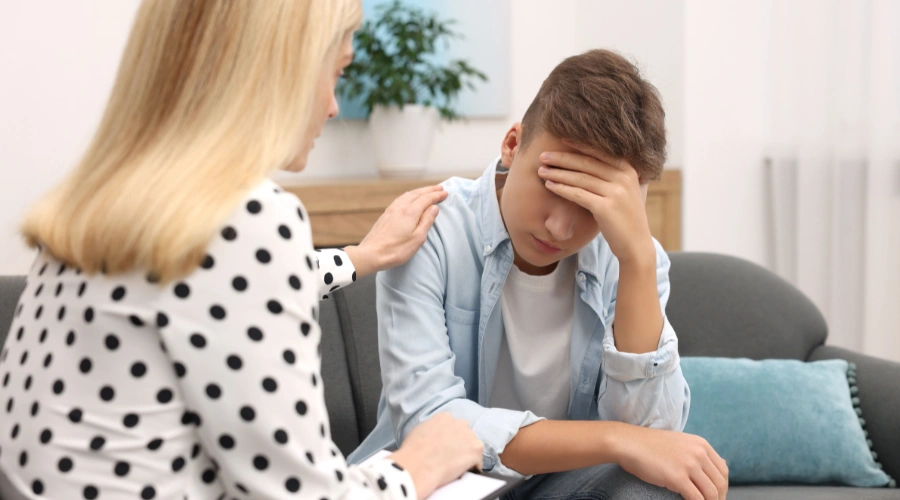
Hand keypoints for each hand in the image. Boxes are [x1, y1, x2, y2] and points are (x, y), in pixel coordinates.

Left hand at [344, 185, 447, 277]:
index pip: (426, 199)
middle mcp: (400, 207)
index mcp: (410, 212)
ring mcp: (391, 210)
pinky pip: (400, 199)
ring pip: (408, 195)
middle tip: (440, 188)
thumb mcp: (417, 238)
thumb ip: (427, 221)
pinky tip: (409, 197)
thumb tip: (434, 208)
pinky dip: (409, 195)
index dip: (437, 195)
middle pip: (417, 193)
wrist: (371, 254)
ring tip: (427, 191)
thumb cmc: (396, 250)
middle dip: (429, 190)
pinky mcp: (386, 214)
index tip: (445, 193)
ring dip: (419, 191)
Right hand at [389, 413, 483, 499]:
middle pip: (465, 434)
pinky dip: (472, 467)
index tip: (446, 446)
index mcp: (445, 417)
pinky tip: (461, 472)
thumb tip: (436, 434)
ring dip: (467, 455)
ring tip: (455, 466)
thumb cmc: (413, 451)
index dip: (450, 438)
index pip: (453, 425)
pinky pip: (478, 461)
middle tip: (451, 456)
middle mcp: (459, 423)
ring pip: (473, 446)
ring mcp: (469, 436)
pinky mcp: (476, 450)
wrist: (417, 465)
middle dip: (461, 444)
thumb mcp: (420, 430)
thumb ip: (433, 428)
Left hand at [537, 141, 653, 264]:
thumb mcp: (625, 191)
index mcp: (629, 169)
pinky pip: (578, 194)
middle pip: (587, 163)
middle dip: (562, 158)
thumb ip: (613, 174)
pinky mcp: (606, 208)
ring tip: (542, 171)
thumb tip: (590, 159)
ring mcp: (616, 192)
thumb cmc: (625, 217)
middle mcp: (624, 177)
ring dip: (558, 173)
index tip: (561, 140)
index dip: (579, 145)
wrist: (636, 244)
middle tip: (543, 156)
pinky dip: (562, 189)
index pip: (599, 152)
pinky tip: (549, 186)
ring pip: (580, 178)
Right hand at [611, 425, 728, 499]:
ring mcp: (688, 465)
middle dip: (719, 498)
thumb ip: (695, 453)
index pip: (723, 470)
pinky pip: (696, 498)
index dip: (723, 487)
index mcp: (701, 444)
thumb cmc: (649, 445)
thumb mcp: (679, 443)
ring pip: (711, 493)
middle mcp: (698, 453)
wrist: (629, 443)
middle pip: (720, 483)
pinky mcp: (677, 477)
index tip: (717, 496)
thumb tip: (710, 469)